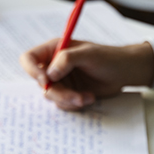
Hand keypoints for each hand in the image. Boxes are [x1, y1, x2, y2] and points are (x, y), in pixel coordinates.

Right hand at [20, 40, 153, 110]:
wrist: (124, 72)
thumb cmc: (108, 57)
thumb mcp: (88, 54)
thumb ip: (67, 59)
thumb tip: (49, 73)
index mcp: (54, 49)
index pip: (29, 58)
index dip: (31, 70)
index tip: (45, 81)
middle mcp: (54, 65)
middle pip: (40, 83)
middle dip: (58, 92)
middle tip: (75, 96)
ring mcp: (61, 80)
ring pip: (51, 96)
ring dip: (69, 99)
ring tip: (87, 96)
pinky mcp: (69, 93)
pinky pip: (62, 104)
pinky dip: (75, 103)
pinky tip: (90, 97)